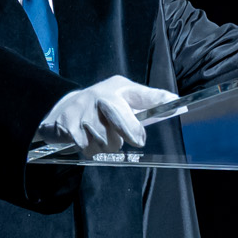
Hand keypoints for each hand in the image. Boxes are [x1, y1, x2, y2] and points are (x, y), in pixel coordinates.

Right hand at [38, 75, 176, 154]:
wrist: (62, 108)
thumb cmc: (101, 103)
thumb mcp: (123, 95)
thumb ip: (147, 100)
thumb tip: (175, 102)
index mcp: (118, 89)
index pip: (142, 96)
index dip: (155, 106)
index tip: (163, 115)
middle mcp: (101, 96)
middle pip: (122, 124)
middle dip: (130, 135)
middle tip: (135, 140)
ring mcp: (84, 111)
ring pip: (107, 142)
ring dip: (107, 145)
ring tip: (100, 133)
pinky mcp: (69, 125)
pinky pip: (89, 148)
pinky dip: (91, 149)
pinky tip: (87, 137)